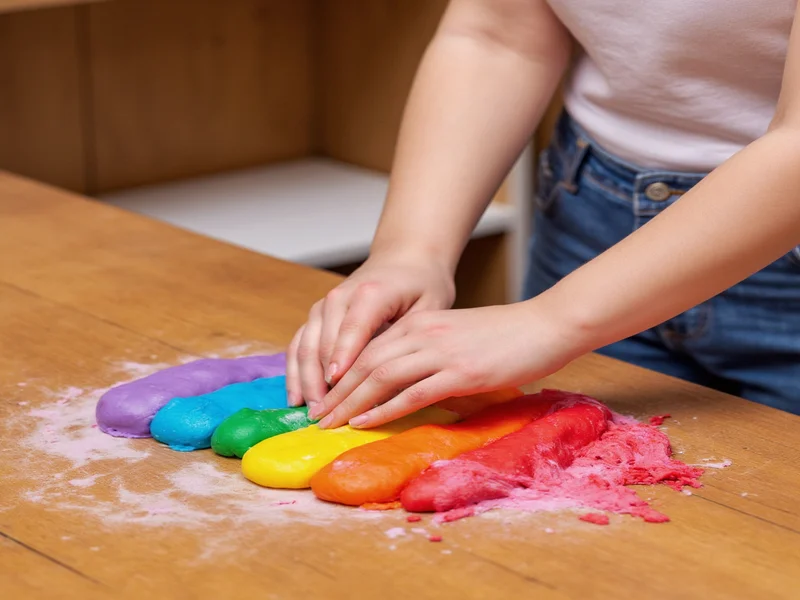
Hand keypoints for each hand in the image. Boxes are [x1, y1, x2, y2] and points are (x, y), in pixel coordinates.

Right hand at [285, 252, 455, 411]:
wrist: (404, 259)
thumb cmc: (422, 285)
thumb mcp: (430, 308)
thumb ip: (411, 339)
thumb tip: (398, 380)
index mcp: (371, 293)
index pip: (353, 329)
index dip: (344, 358)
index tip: (338, 385)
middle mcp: (340, 297)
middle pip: (324, 343)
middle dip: (323, 380)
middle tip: (328, 414)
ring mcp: (324, 306)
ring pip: (306, 346)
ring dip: (306, 380)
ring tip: (313, 412)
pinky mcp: (317, 316)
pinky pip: (299, 344)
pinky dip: (295, 371)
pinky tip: (296, 398)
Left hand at [313, 300, 585, 428]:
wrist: (545, 325)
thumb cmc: (506, 336)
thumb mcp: (457, 337)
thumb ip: (429, 353)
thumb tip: (406, 383)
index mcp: (420, 322)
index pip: (368, 349)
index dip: (341, 375)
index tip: (323, 397)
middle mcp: (423, 332)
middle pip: (366, 363)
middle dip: (337, 391)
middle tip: (315, 416)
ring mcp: (441, 351)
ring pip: (382, 377)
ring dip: (351, 403)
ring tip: (330, 423)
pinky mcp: (461, 372)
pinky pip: (413, 393)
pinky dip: (384, 409)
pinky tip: (365, 422)